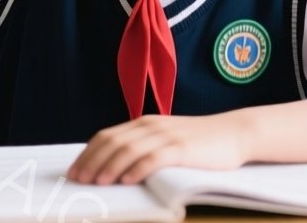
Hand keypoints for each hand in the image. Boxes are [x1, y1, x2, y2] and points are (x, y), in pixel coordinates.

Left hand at [67, 113, 250, 185]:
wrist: (233, 133)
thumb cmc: (198, 142)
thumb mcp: (165, 139)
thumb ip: (143, 147)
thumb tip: (114, 167)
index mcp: (143, 123)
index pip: (107, 136)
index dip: (87, 153)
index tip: (73, 171)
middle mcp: (151, 126)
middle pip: (113, 142)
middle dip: (92, 161)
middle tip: (78, 180)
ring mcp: (167, 136)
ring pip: (129, 149)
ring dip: (110, 166)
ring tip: (97, 182)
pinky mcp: (182, 148)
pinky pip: (154, 158)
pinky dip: (138, 169)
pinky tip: (127, 181)